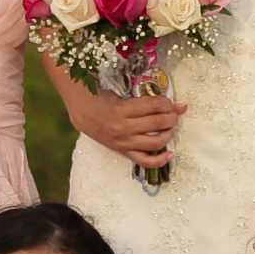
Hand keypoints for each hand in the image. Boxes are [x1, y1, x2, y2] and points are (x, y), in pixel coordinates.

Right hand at [66, 83, 184, 166]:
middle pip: (158, 123)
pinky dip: (160, 160)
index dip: (167, 103)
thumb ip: (140, 97)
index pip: (154, 105)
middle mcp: (123, 128)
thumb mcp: (118, 93)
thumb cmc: (100, 98)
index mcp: (121, 109)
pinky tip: (170, 154)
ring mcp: (123, 142)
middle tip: (174, 113)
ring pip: (155, 142)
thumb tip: (164, 100)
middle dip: (171, 116)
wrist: (80, 112)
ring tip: (171, 127)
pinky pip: (144, 161)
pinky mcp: (122, 151)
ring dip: (169, 133)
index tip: (169, 102)